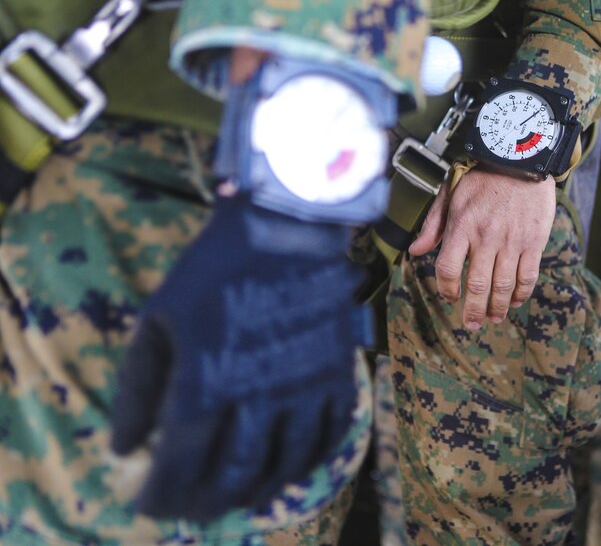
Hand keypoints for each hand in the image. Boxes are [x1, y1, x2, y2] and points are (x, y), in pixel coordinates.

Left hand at [110, 198, 367, 520]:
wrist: (287, 230)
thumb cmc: (214, 269)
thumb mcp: (160, 320)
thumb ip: (138, 387)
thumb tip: (123, 446)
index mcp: (208, 380)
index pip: (181, 461)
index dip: (162, 493)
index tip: (147, 504)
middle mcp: (261, 394)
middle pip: (234, 473)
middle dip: (207, 501)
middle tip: (191, 509)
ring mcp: (306, 387)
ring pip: (285, 464)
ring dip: (257, 491)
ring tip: (238, 498)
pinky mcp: (339, 375)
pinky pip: (330, 436)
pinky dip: (308, 463)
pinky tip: (291, 469)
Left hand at [409, 169, 555, 328]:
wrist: (520, 160)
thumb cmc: (482, 178)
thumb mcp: (450, 195)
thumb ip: (433, 225)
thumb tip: (415, 251)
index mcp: (462, 226)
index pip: (449, 269)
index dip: (447, 290)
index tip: (449, 298)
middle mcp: (486, 237)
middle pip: (478, 285)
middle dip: (473, 310)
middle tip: (472, 324)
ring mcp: (512, 241)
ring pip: (503, 286)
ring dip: (497, 308)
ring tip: (494, 318)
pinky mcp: (534, 241)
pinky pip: (528, 276)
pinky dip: (521, 294)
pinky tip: (515, 301)